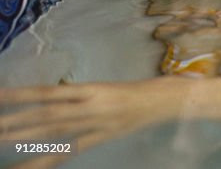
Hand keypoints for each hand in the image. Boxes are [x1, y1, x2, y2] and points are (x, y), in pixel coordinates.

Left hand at [0, 79, 185, 166]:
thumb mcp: (113, 88)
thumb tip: (59, 99)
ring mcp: (99, 122)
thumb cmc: (148, 89)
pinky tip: (30, 168)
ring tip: (1, 138)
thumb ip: (87, 95)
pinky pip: (73, 150)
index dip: (23, 94)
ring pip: (57, 132)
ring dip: (27, 137)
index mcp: (94, 88)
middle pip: (48, 115)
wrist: (176, 99)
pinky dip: (49, 159)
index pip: (50, 92)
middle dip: (17, 120)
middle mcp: (93, 104)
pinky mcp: (106, 136)